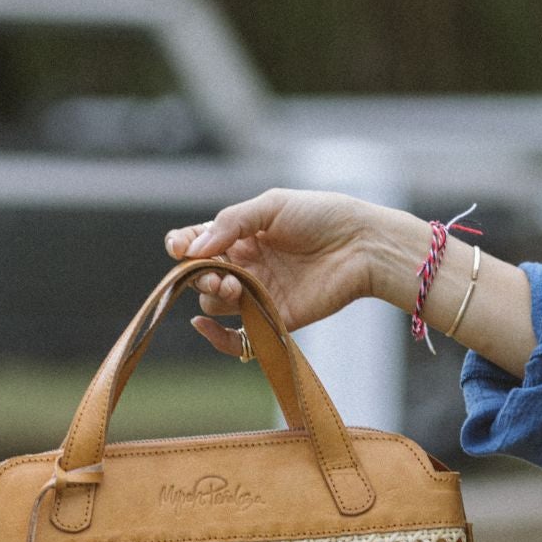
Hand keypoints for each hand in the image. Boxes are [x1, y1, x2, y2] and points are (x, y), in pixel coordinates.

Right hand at [165, 187, 382, 357]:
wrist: (362, 244)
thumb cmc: (322, 216)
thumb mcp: (272, 205)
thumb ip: (231, 222)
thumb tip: (193, 249)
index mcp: (242, 235)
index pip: (197, 243)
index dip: (182, 246)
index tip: (179, 248)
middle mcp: (247, 265)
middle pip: (202, 275)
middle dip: (200, 273)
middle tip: (216, 272)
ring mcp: (259, 292)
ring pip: (215, 302)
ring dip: (215, 294)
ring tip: (235, 284)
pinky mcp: (275, 318)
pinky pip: (237, 336)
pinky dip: (216, 336)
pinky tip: (204, 325)